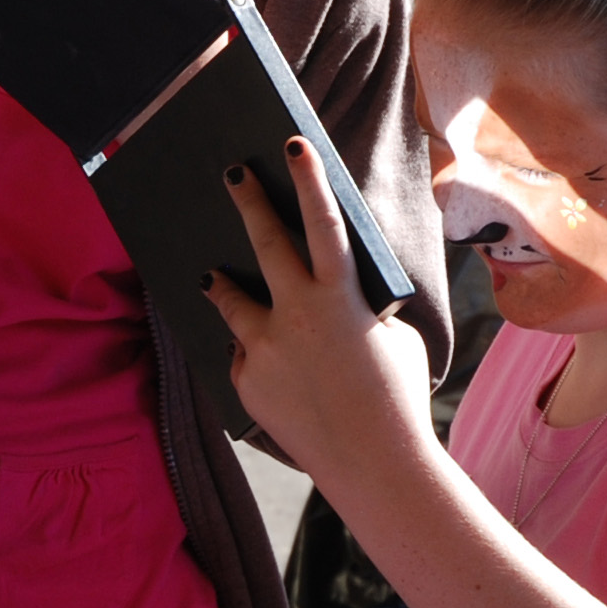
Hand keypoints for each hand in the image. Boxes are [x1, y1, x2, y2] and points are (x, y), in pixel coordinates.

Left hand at [207, 142, 429, 485]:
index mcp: (342, 296)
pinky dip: (253, 357)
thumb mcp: (389, 337)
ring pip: (230, 300)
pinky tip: (270, 372)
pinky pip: (242, 356)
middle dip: (247, 201)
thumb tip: (326, 294)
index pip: (322, 220)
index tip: (293, 143)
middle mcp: (296, 313)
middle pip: (262, 242)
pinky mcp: (246, 381)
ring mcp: (265, 347)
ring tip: (210, 275)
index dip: (308, 178)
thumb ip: (356, 307)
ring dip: (221, 284)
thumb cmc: (396, 397)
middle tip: (232, 174)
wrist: (375, 463)